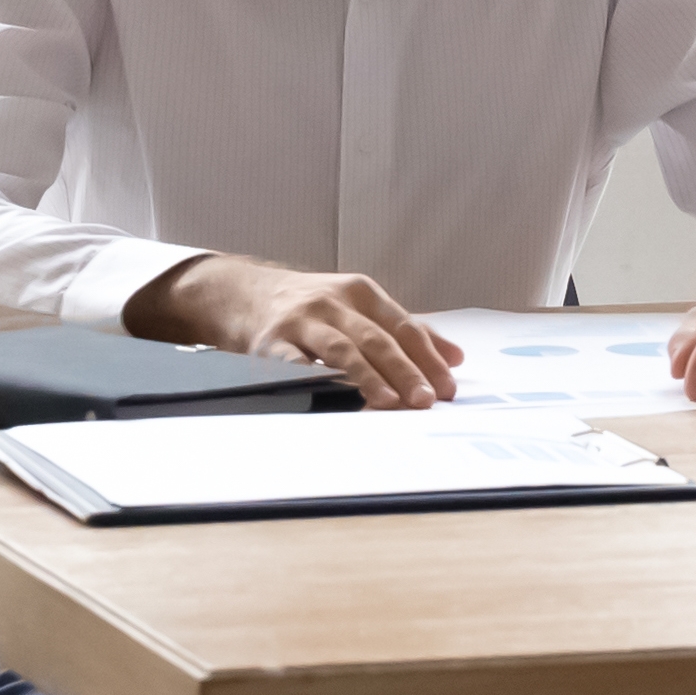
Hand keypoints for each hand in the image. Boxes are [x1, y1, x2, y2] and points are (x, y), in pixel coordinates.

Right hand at [131, 252, 463, 406]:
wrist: (241, 292)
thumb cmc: (309, 306)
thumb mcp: (357, 306)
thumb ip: (404, 330)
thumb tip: (454, 357)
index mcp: (360, 292)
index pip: (403, 325)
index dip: (428, 357)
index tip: (448, 386)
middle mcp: (332, 303)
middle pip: (376, 338)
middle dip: (405, 370)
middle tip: (426, 400)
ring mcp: (301, 321)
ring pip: (342, 349)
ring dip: (369, 378)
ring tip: (391, 403)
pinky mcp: (271, 343)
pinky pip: (296, 364)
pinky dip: (317, 380)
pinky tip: (333, 397)